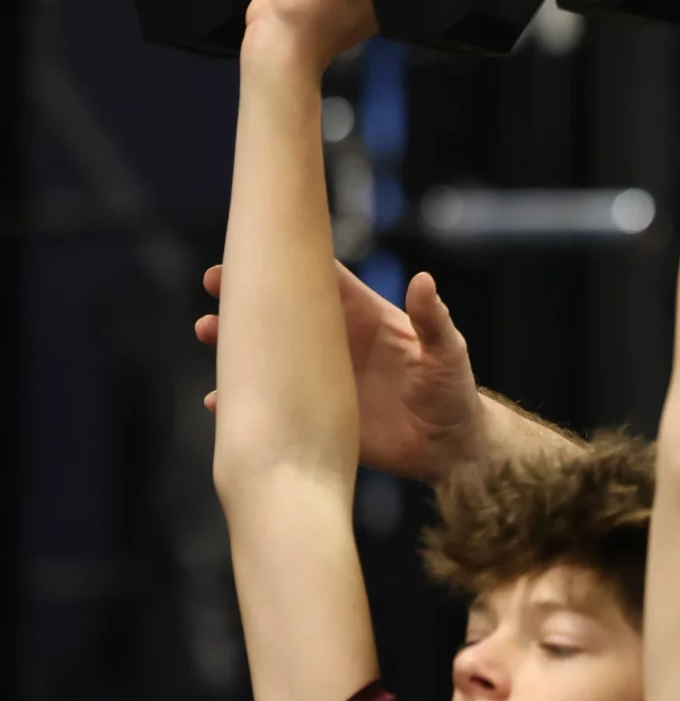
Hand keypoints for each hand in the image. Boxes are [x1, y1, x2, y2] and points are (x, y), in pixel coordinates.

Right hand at [198, 261, 486, 477]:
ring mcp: (321, 378)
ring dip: (237, 344)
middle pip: (283, 313)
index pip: (320, 281)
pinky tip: (218, 401)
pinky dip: (244, 400)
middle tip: (212, 288)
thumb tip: (423, 280)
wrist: (450, 449)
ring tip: (205, 334)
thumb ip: (432, 320)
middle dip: (248, 298)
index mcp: (364, 317)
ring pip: (270, 354)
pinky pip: (273, 401)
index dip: (288, 264)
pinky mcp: (316, 413)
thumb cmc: (454, 392)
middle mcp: (336, 343)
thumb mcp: (447, 353)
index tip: (254, 251)